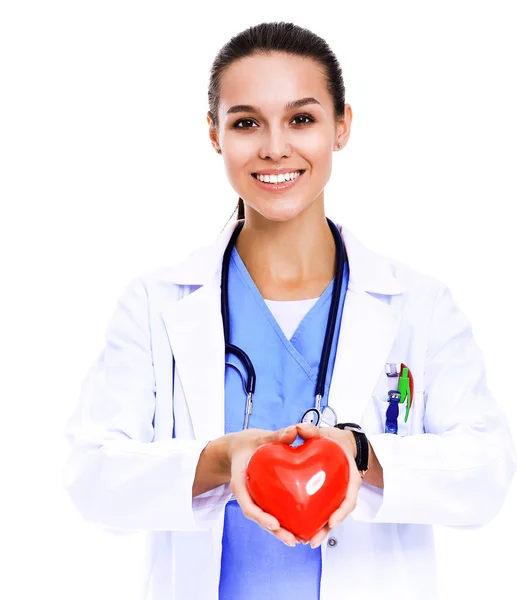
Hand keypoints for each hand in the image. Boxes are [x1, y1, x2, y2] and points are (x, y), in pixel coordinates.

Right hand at [225, 425, 299, 546]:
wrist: (239, 447)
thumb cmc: (247, 443)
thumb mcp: (259, 437)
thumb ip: (276, 435)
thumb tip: (294, 430)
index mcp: (240, 482)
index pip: (247, 504)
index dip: (260, 516)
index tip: (274, 523)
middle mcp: (247, 494)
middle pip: (259, 517)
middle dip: (275, 531)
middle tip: (291, 539)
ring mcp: (255, 497)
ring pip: (266, 518)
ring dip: (280, 532)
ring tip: (298, 540)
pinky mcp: (264, 498)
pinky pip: (272, 511)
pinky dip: (283, 521)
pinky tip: (299, 527)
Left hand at [294, 422, 362, 547]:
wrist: (338, 443)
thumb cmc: (333, 440)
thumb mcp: (325, 432)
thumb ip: (311, 430)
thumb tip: (298, 428)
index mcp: (349, 475)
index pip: (350, 497)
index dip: (342, 511)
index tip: (331, 521)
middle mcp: (345, 488)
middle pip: (340, 512)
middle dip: (328, 529)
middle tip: (313, 539)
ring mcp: (336, 494)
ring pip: (331, 515)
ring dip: (321, 530)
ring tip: (306, 541)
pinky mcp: (327, 497)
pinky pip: (322, 510)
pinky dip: (314, 521)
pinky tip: (300, 529)